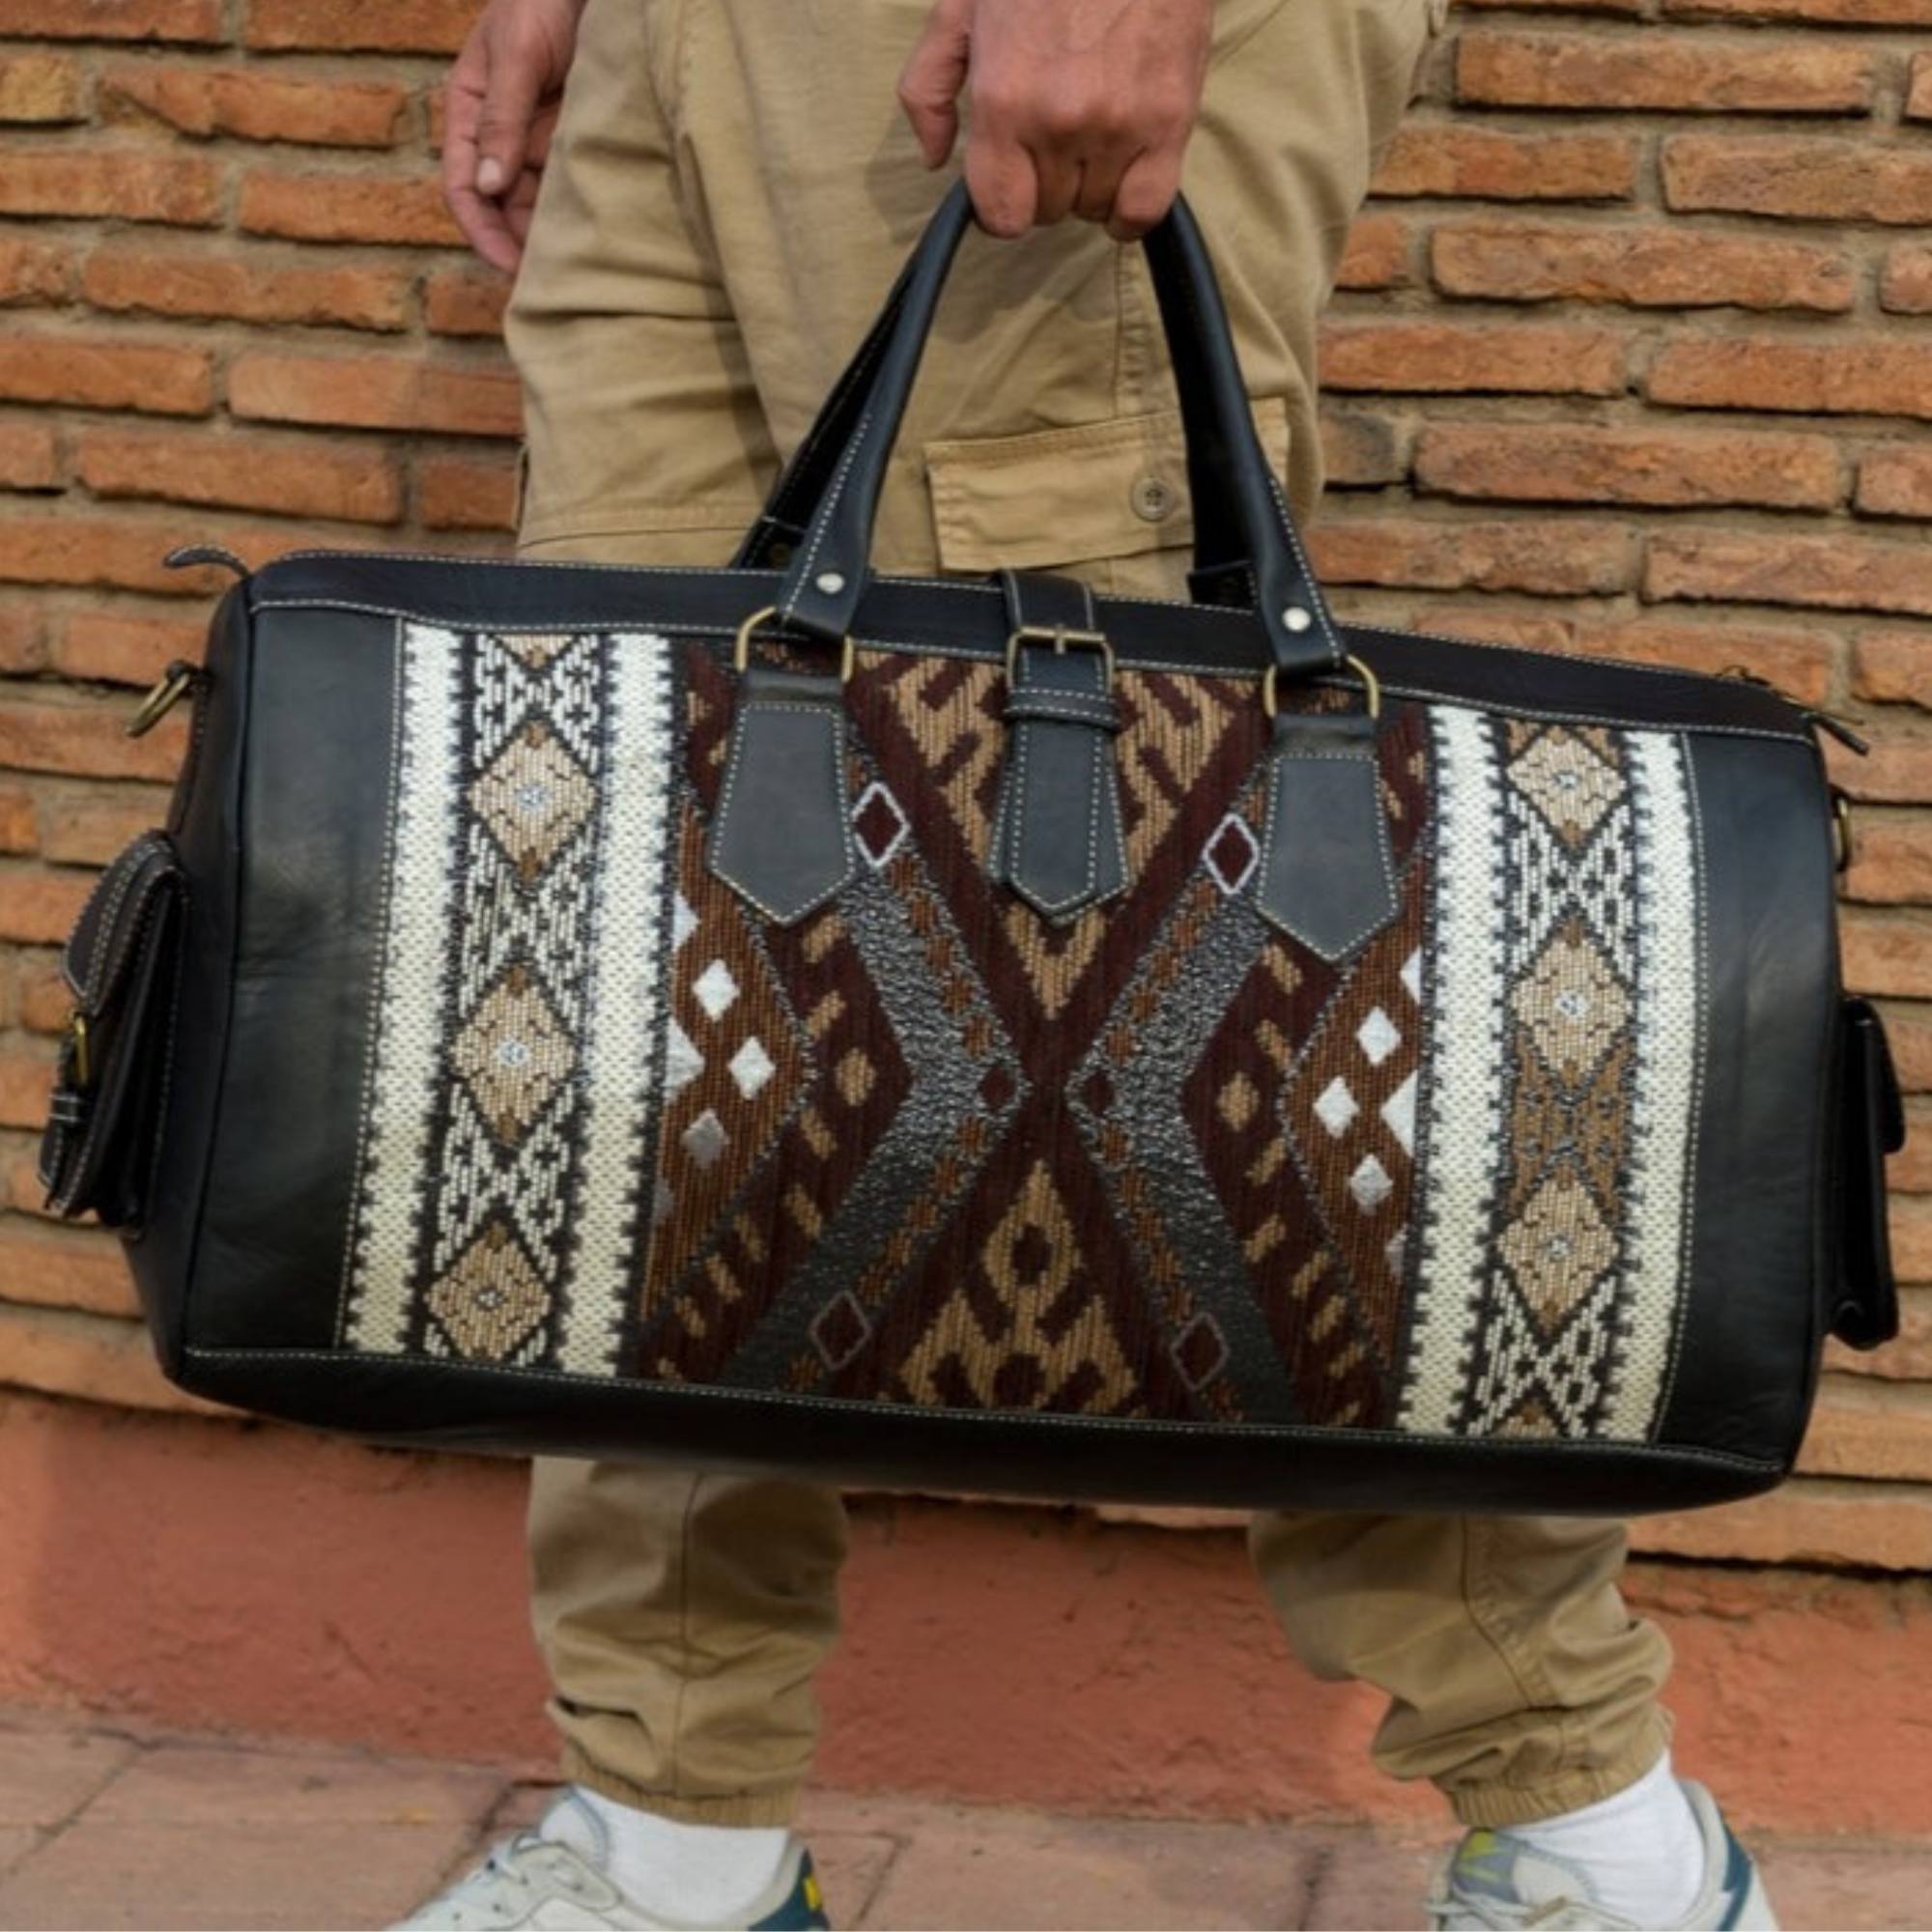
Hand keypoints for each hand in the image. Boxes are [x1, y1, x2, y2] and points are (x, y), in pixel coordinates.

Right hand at [442, 0, 585, 272]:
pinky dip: (583, 214)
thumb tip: (490, 187)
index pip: (465, 186)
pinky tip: (599, 240)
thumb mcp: (515, 53)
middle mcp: (504, 135)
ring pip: (540, 204)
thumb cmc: (541, 1)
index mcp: (471, 113)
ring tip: (576, 272)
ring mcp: (541, 141)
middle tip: (549, 286)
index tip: (507, 266)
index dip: (481, 231)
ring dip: (552, 237)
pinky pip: (576, 187)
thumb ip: (503, 118)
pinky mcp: (578, 142)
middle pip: (504, 207)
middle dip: (520, 246)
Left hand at [899, 0, 1211, 241]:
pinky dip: (1129, 209)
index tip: (1010, 179)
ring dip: (1088, 188)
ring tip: (1090, 139)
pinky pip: (1144, 210)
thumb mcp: (960, 9)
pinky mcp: (1169, 123)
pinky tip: (1123, 179)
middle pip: (1048, 212)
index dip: (1001, 204)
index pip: (1001, 214)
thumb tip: (934, 160)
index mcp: (1003, 101)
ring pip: (1093, 209)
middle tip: (1052, 137)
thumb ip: (928, 88)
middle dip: (1044, 184)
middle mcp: (1059, 123)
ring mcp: (1118, 127)